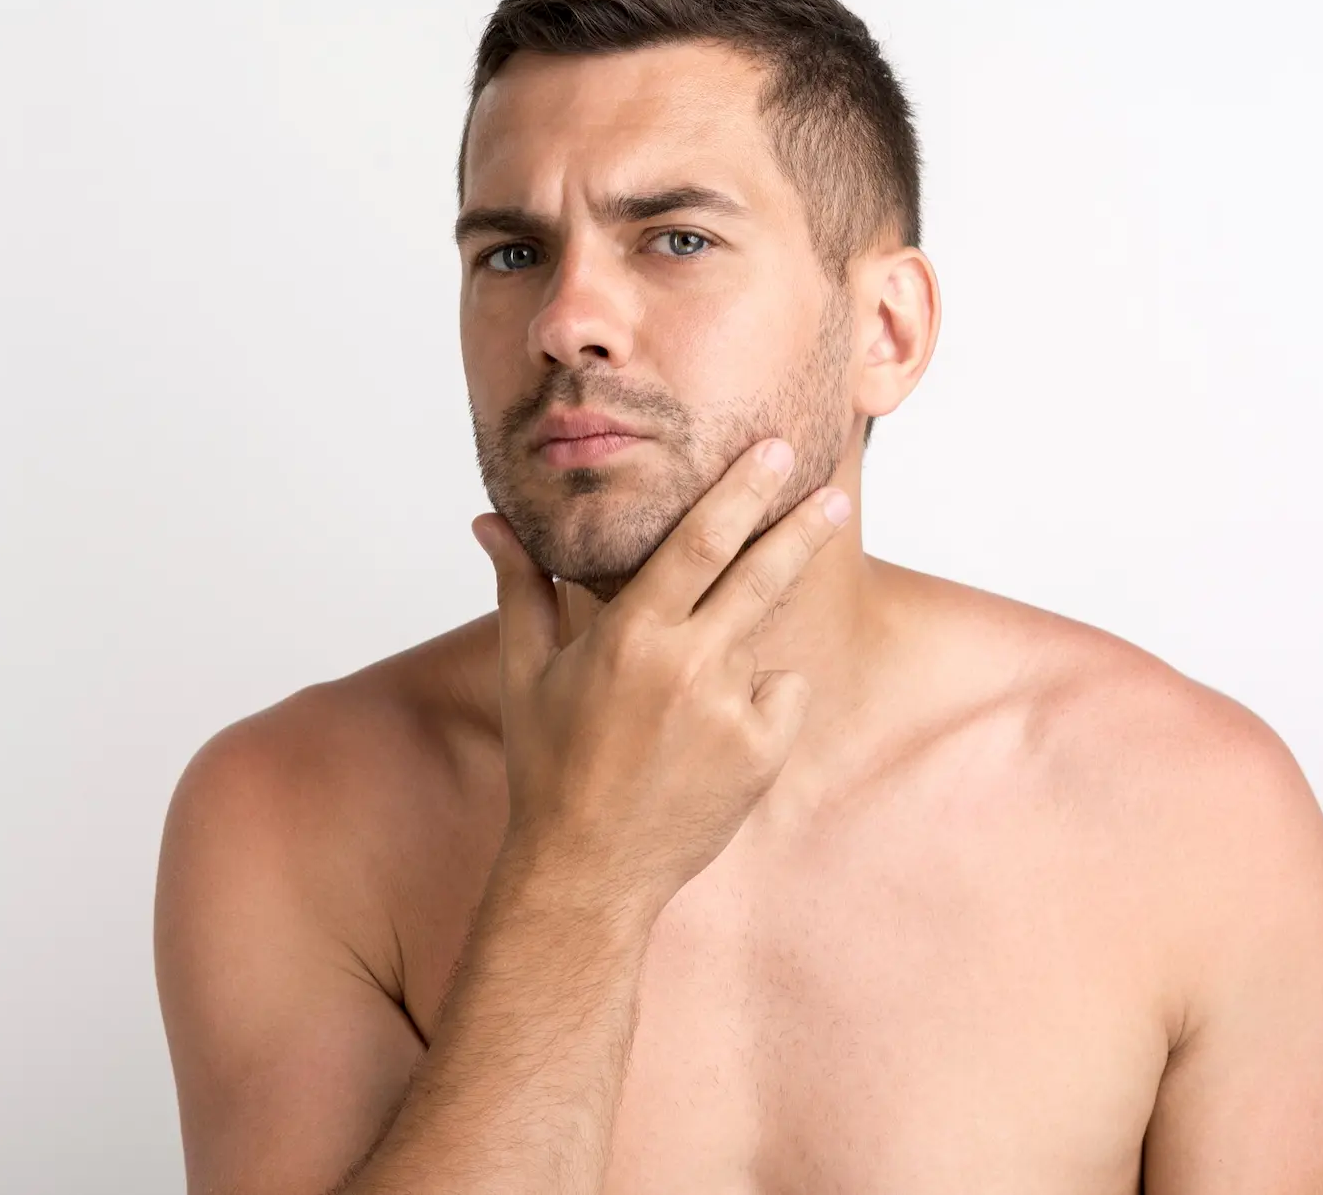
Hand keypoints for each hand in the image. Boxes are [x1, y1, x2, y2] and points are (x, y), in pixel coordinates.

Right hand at [470, 437, 851, 916]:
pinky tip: (709, 739)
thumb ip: (521, 586)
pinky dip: (758, 701)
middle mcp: (687, 666)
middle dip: (800, 527)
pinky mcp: (762, 752)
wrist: (588, 869)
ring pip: (759, 644)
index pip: (697, 542)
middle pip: (760, 574)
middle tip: (832, 494)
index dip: (741, 491)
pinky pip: (780, 695)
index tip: (773, 452)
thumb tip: (490, 521)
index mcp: (630, 637)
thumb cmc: (548, 766)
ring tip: (679, 711)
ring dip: (734, 652)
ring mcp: (731, 711)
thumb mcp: (524, 673)